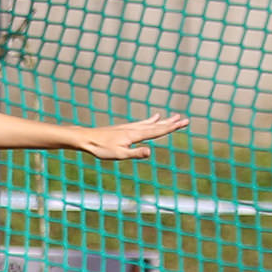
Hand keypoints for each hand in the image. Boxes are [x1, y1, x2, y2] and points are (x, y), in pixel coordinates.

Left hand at [72, 113, 189, 161]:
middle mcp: (134, 129)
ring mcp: (129, 127)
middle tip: (185, 120)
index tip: (183, 123)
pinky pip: (142, 123)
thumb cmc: (101, 148)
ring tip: (173, 117)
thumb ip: (135, 153)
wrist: (86, 138)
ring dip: (163, 121)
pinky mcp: (124, 128)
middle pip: (156, 126)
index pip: (157, 131)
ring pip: (150, 123)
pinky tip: (153, 118)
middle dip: (171, 123)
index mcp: (135, 135)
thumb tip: (150, 151)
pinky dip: (151, 120)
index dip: (171, 127)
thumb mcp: (119, 154)